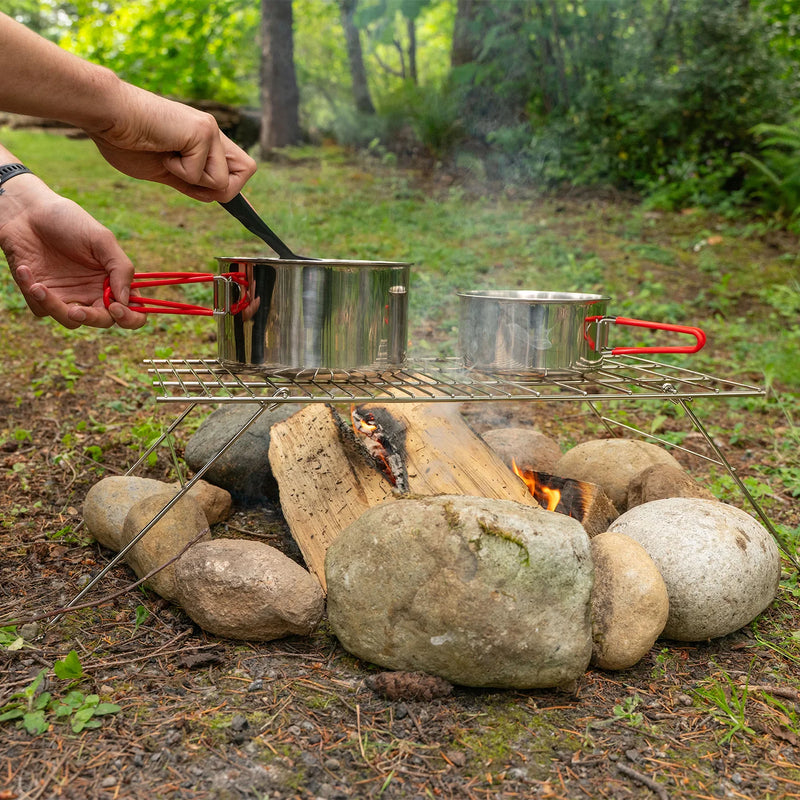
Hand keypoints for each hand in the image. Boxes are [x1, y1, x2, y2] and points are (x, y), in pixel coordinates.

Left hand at [0, 177, 144, 329]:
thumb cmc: (67, 220)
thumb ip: (121, 268)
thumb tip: (127, 300)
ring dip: (55, 307)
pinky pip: (42, 309)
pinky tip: (25, 270)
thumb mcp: (102, 239)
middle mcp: (93, 291)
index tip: (116, 307)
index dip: (131, 317)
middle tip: (76, 311)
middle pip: (104, 321)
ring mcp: (68, 296)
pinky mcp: (42, 296)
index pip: (134, 309)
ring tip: (38, 286)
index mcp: (113, 280)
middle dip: (92, 319)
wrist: (25, 212)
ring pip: (71, 320)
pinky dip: (32, 293)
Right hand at [90, 87, 256, 201]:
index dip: (241, 188)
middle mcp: (213, 133)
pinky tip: (163, 151)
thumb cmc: (125, 141)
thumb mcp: (164, 171)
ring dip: (193, 180)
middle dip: (219, 188)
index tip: (245, 210)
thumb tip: (216, 197)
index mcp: (205, 141)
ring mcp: (210, 130)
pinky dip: (179, 172)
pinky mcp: (203, 132)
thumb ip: (191, 183)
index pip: (239, 166)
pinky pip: (202, 174)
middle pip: (246, 173)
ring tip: (168, 158)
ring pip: (224, 181)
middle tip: (184, 175)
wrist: (106, 116)